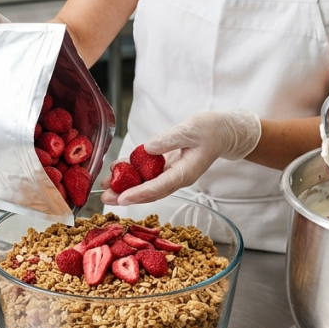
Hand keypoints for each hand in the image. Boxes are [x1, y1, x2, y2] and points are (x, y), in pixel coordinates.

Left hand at [100, 110, 262, 205]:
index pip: (159, 187)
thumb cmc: (210, 130)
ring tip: (105, 186)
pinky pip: (148, 174)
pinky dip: (132, 173)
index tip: (122, 198)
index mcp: (185, 172)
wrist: (223, 132)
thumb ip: (167, 140)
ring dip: (126, 186)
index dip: (139, 194)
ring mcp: (172, 174)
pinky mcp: (168, 168)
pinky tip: (116, 170)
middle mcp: (177, 178)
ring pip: (147, 185)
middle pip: (149, 192)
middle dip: (126, 196)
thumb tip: (146, 149)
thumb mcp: (189, 129)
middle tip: (105, 198)